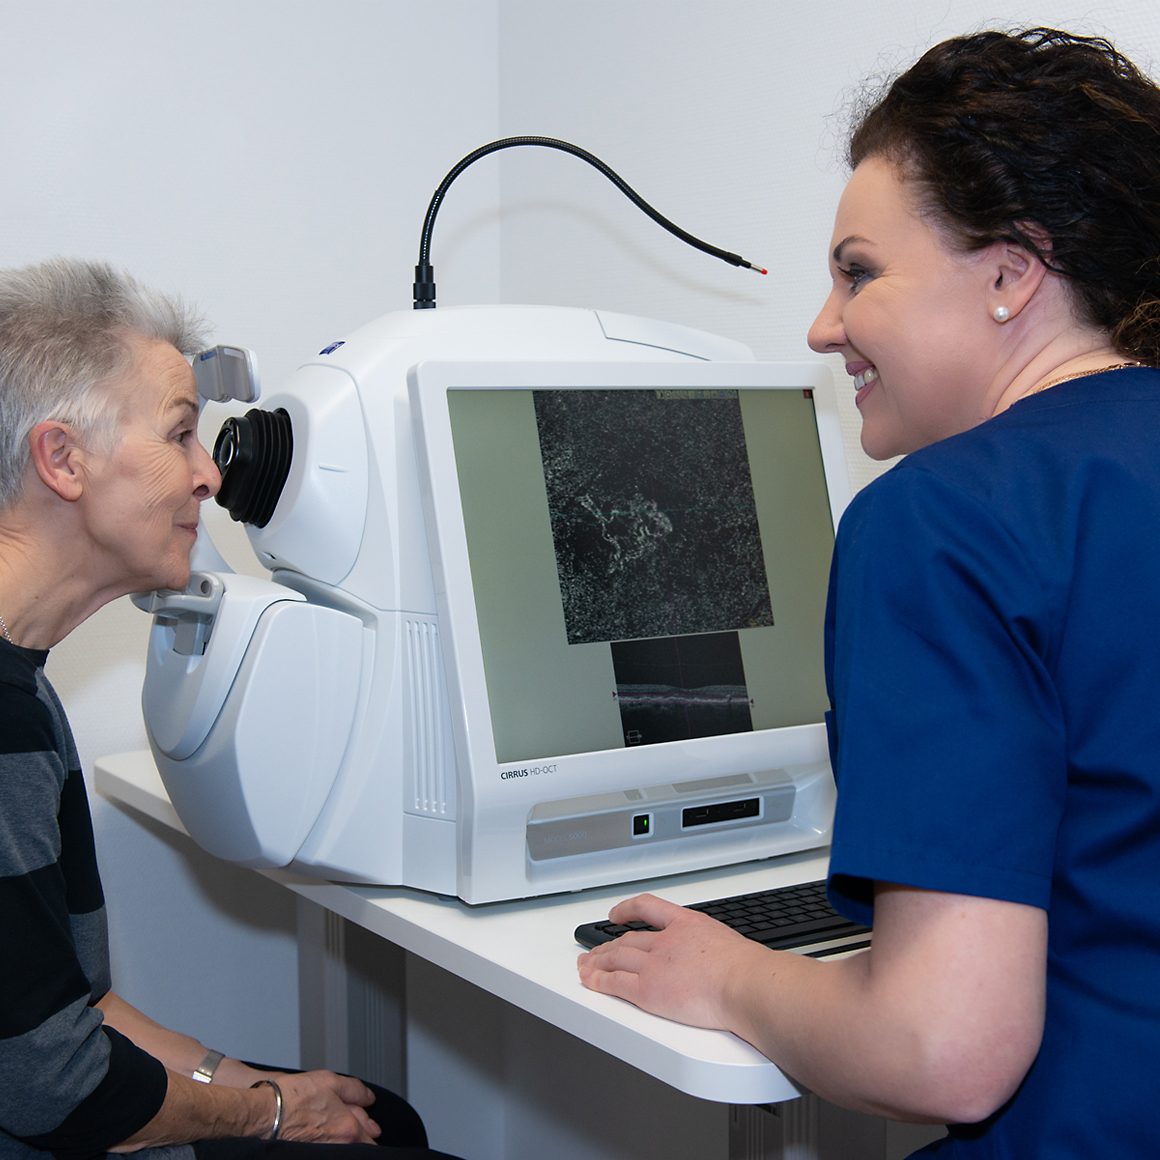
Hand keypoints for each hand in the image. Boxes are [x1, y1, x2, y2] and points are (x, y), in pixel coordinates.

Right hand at [266, 1070, 380, 1144]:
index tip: (372, 1126)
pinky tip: (322, 1130)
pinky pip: (328, 1148)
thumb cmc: (295, 1097)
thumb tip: (369, 1098)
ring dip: (344, 1137)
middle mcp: (338, 1145)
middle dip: (361, 1136)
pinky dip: (330, 1141)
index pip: (371, 1140)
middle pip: (358, 1146)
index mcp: (348, 1128)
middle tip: (359, 1125)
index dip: (372, 1130)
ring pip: (343, 1146)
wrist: (266, 1114)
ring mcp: (323, 1152)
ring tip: (334, 1124)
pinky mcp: (309, 1152)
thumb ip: (356, 1090)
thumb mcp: (331, 1081)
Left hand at [576, 893, 761, 1029]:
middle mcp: (665, 941)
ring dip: (596, 962)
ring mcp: (654, 965)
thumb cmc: (747, 971)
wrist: (744, 984)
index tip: (616, 913)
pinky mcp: (647, 990)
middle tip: (595, 952)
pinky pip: (615, 983)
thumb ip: (710, 949)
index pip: (648, 907)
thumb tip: (716, 963)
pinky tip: (590, 980)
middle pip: (626, 940)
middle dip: (607, 946)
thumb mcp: (727, 943)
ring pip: (616, 958)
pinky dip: (598, 981)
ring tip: (585, 966)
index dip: (628, 908)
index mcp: (686, 924)